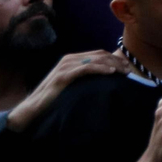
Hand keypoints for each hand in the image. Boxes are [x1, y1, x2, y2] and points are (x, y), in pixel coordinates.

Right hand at [5, 51, 127, 132]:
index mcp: (72, 59)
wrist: (33, 107)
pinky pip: (86, 68)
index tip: (126, 67)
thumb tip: (103, 79)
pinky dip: (101, 69)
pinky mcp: (63, 75)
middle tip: (129, 70)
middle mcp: (69, 59)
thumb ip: (84, 78)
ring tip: (124, 72)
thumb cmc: (54, 98)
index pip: (98, 54)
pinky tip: (111, 73)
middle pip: (99, 55)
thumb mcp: (72, 85)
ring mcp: (66, 66)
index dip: (114, 59)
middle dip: (116, 61)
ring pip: (95, 60)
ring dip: (112, 65)